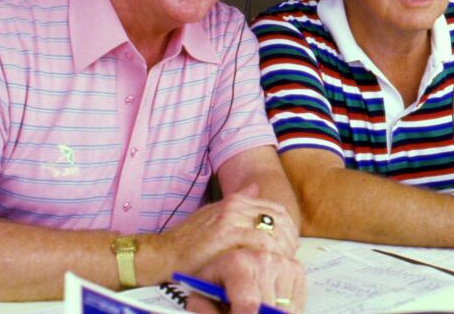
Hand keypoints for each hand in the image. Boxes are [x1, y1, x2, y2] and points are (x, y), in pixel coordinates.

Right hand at [150, 184, 298, 278]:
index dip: (288, 229)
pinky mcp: (226, 234)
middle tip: (290, 257)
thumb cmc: (186, 241)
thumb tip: (256, 188)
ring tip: (281, 264)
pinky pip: (260, 242)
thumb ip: (237, 202)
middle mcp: (234, 206)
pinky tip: (269, 265)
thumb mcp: (213, 215)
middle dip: (289, 239)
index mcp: (234, 201)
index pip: (275, 210)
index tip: (289, 245)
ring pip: (272, 230)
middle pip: (278, 218)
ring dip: (281, 249)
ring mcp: (230, 218)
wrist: (163, 254)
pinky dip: (269, 254)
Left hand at [186, 248, 305, 313]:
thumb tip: (221, 310)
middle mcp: (263, 258)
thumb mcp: (201, 292)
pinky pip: (296, 304)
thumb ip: (204, 306)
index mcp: (237, 262)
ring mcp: (282, 262)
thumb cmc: (214, 276)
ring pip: (285, 309)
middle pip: (268, 309)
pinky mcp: (296, 268)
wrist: (221, 250)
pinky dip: (285, 309)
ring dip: (269, 311)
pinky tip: (267, 302)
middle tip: (242, 309)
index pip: (248, 303)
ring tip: (252, 305)